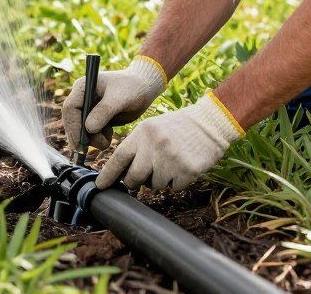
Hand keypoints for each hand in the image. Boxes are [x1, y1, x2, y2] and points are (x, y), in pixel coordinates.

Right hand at [62, 56, 166, 153]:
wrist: (144, 88)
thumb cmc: (133, 87)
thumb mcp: (119, 99)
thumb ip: (104, 112)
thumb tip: (89, 128)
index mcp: (84, 87)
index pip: (70, 108)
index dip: (73, 126)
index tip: (80, 142)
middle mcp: (82, 97)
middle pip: (72, 120)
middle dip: (79, 136)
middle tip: (85, 152)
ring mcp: (88, 108)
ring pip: (81, 129)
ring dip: (91, 139)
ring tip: (106, 141)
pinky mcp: (96, 118)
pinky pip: (90, 133)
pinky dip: (98, 138)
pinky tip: (109, 134)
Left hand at [95, 92, 243, 190]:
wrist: (210, 123)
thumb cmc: (178, 127)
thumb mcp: (153, 128)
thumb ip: (137, 147)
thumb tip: (121, 173)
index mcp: (143, 133)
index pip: (119, 157)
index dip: (108, 174)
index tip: (100, 186)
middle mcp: (155, 146)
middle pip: (134, 177)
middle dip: (135, 182)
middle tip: (143, 176)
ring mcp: (171, 159)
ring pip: (155, 185)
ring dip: (161, 180)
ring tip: (171, 163)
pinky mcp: (187, 170)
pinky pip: (174, 188)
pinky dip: (177, 182)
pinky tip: (183, 166)